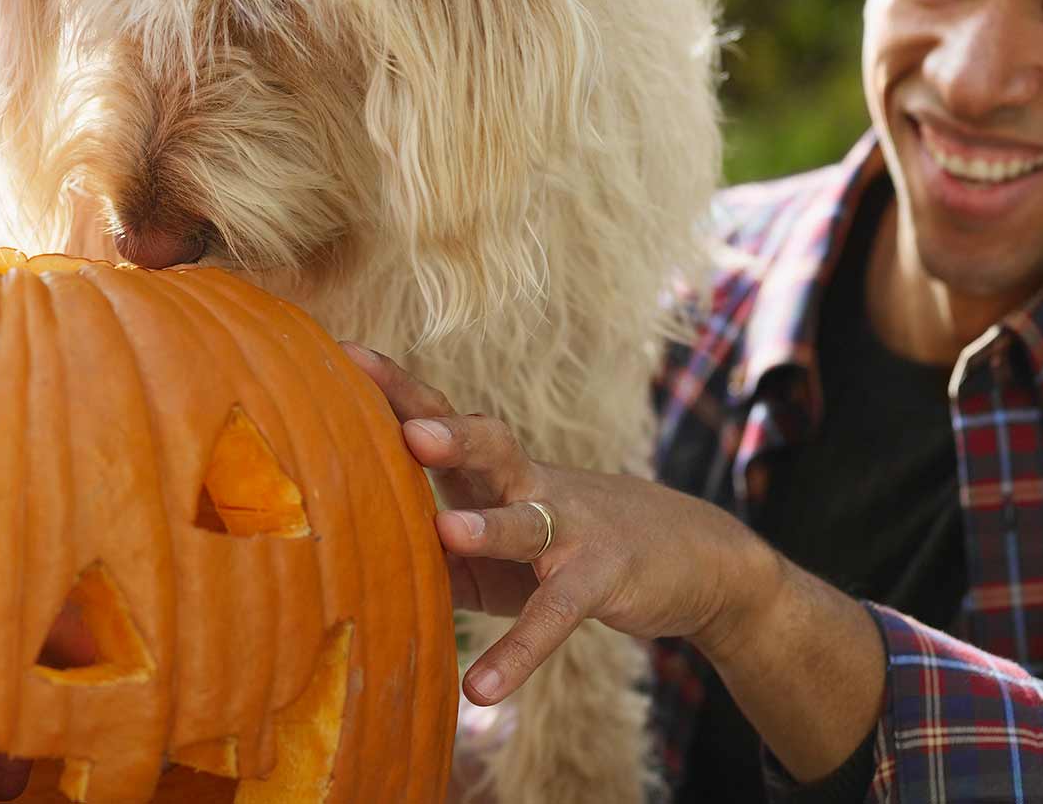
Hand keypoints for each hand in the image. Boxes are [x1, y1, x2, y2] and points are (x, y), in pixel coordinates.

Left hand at [346, 343, 779, 706]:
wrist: (697, 557)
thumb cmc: (573, 545)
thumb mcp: (500, 552)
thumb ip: (437, 558)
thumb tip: (356, 573)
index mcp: (494, 469)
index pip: (440, 415)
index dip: (396, 388)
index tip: (345, 354)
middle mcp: (530, 483)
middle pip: (489, 443)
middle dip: (448, 431)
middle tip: (407, 428)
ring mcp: (572, 525)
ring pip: (528, 517)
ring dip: (490, 524)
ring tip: (448, 532)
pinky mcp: (602, 577)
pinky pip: (556, 614)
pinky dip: (520, 651)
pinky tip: (482, 687)